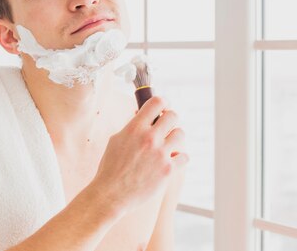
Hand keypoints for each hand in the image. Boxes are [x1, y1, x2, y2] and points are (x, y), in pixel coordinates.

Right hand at [89, 96, 187, 215]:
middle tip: (165, 126)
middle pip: (173, 116)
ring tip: (168, 144)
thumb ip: (132, 127)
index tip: (163, 107)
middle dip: (169, 119)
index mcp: (135, 128)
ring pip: (180, 134)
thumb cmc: (111, 167)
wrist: (111, 193)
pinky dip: (179, 158)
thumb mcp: (116, 140)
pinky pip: (184, 156)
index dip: (162, 102)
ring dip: (175, 137)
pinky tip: (171, 160)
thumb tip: (142, 115)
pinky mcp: (168, 170)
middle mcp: (149, 138)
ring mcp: (160, 154)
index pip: (156, 102)